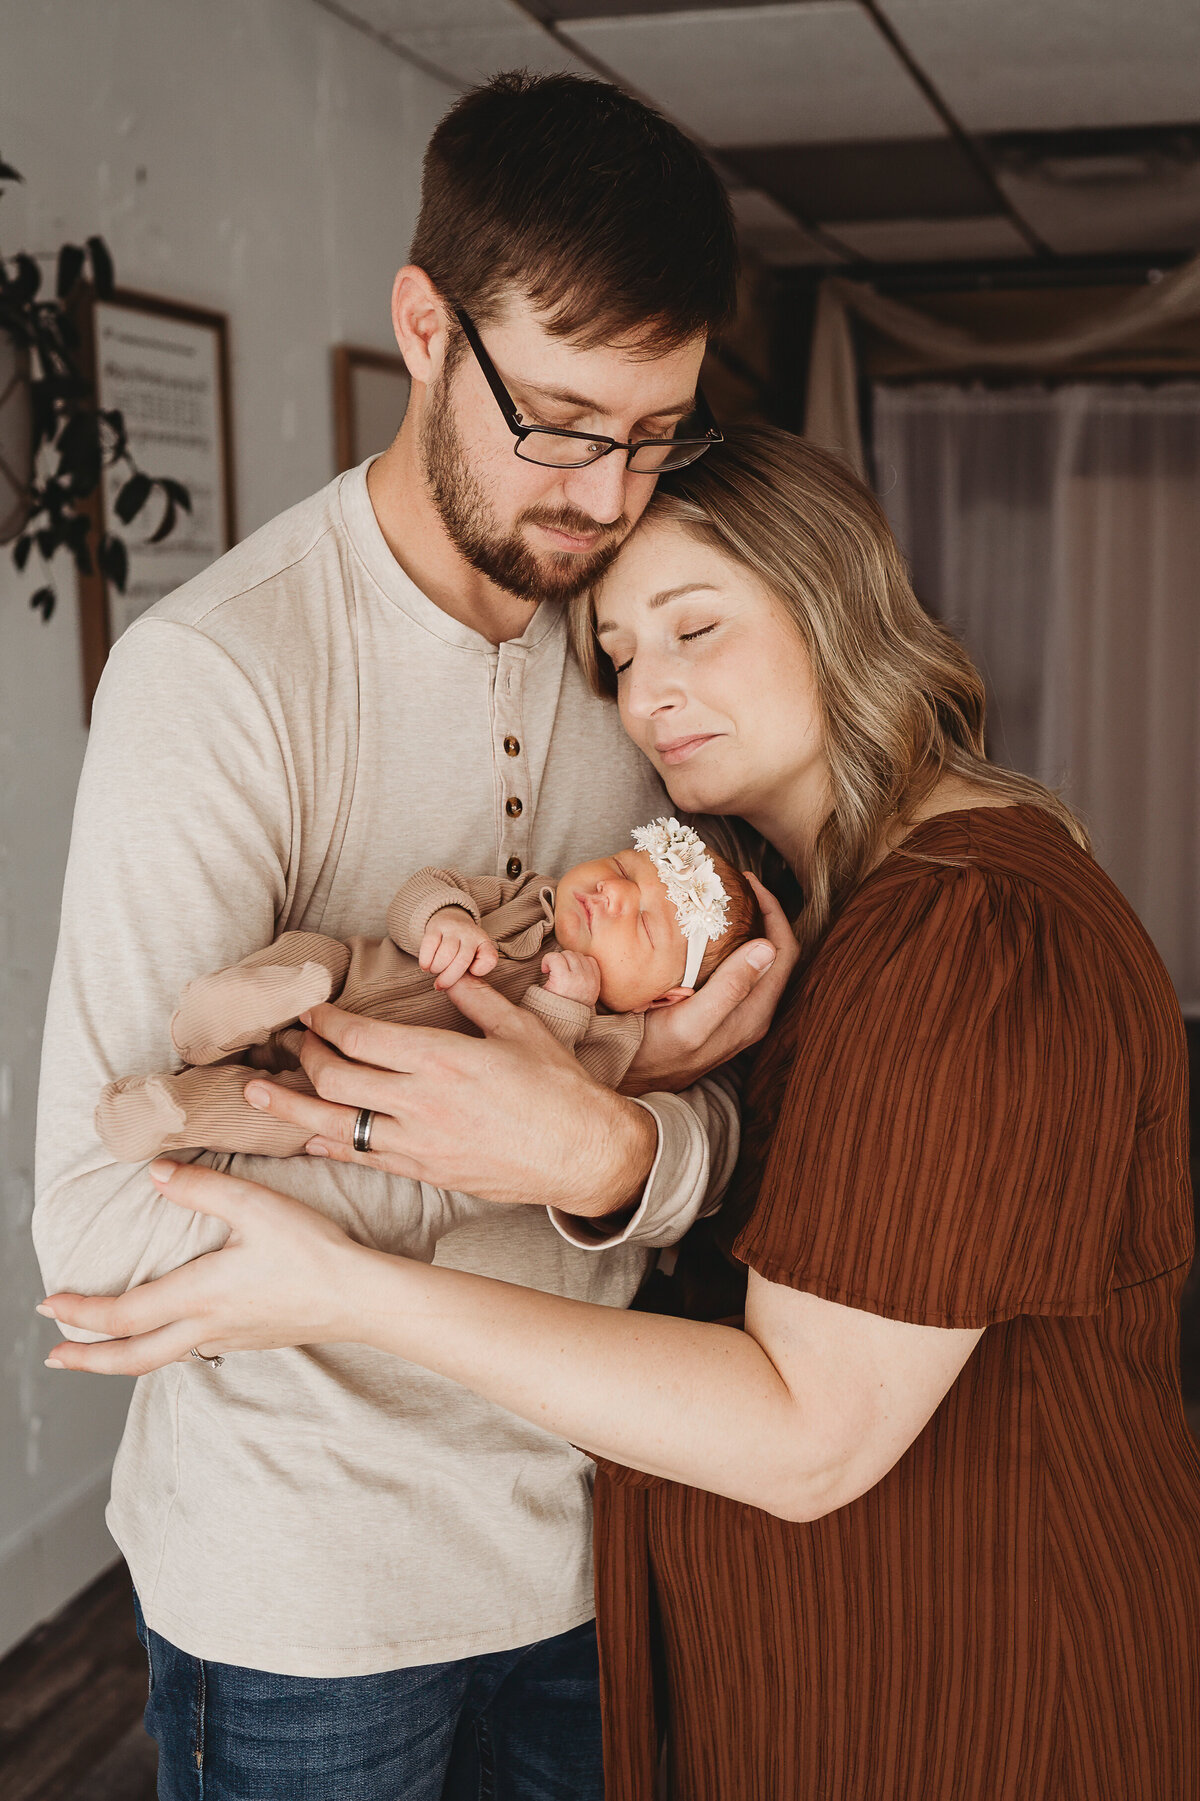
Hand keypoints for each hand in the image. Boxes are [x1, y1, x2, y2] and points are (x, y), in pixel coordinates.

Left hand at [38, 1160, 371, 1375]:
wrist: (360, 1298)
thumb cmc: (314, 1252)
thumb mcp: (257, 1207)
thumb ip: (202, 1189)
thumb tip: (156, 1173)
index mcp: (201, 1295)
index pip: (124, 1315)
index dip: (81, 1313)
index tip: (50, 1304)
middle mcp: (207, 1326)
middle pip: (132, 1358)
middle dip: (87, 1359)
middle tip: (54, 1356)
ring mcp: (229, 1339)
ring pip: (159, 1361)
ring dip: (119, 1359)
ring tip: (98, 1352)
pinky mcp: (250, 1340)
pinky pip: (190, 1352)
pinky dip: (158, 1350)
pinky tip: (165, 1334)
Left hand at [242, 979, 658, 1215]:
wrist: (585, 1155)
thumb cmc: (559, 1089)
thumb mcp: (522, 1029)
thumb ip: (477, 999)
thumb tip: (452, 972)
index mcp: (442, 1058)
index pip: (361, 1036)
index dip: (324, 1021)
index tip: (307, 1010)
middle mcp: (422, 1102)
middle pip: (335, 1080)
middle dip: (304, 1057)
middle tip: (291, 1043)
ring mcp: (420, 1143)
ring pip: (336, 1126)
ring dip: (290, 1109)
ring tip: (256, 1095)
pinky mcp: (426, 1173)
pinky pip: (364, 1159)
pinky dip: (330, 1147)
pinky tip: (308, 1140)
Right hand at [419, 908, 498, 988]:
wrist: (450, 919)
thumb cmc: (464, 946)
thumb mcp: (477, 954)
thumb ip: (481, 966)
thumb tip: (473, 972)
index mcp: (483, 943)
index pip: (489, 958)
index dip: (481, 970)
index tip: (471, 973)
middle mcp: (469, 935)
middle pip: (462, 960)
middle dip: (449, 978)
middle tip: (440, 986)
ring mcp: (453, 929)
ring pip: (446, 953)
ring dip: (437, 968)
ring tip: (434, 972)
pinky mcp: (435, 927)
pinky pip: (430, 944)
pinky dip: (426, 959)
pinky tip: (425, 966)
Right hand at [541, 949, 600, 1006]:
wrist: (570, 1020)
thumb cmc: (553, 1004)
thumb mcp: (543, 991)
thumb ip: (545, 973)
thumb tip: (547, 961)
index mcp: (563, 980)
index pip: (555, 956)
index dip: (547, 960)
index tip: (545, 970)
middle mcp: (579, 978)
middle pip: (567, 954)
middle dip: (558, 959)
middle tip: (555, 970)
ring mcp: (590, 979)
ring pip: (579, 955)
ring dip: (570, 960)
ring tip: (565, 970)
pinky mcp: (596, 981)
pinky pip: (591, 960)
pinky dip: (582, 962)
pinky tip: (576, 970)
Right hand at [622, 873, 798, 1095]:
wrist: (632, 1085)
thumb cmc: (653, 1055)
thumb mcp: (690, 1024)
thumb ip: (730, 990)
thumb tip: (766, 947)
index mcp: (754, 1012)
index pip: (783, 950)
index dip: (773, 910)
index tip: (746, 881)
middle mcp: (755, 1014)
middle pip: (777, 952)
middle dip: (764, 912)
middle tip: (736, 883)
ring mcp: (741, 1015)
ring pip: (761, 960)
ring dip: (751, 927)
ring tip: (726, 899)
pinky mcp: (724, 1015)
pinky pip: (744, 970)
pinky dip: (736, 944)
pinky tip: (711, 932)